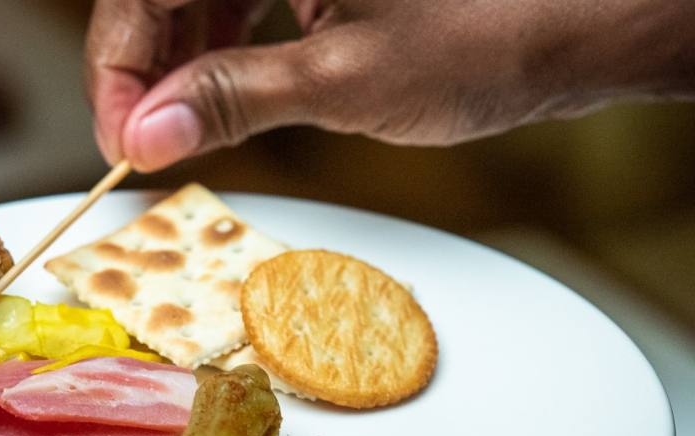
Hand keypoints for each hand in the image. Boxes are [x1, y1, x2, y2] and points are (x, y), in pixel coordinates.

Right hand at [86, 0, 694, 169]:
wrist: (591, 21)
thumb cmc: (495, 30)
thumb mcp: (347, 77)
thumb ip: (236, 97)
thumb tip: (151, 129)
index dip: (119, 64)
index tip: (122, 135)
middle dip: (146, 63)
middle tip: (144, 138)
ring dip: (182, 53)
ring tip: (182, 120)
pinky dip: (228, 37)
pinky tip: (228, 82)